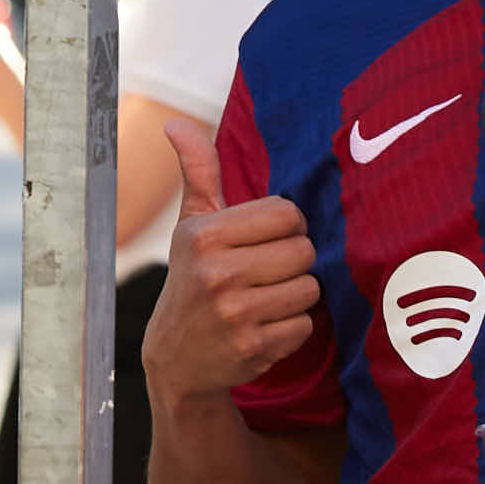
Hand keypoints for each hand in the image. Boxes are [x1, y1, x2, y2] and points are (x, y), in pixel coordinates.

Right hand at [143, 192, 321, 404]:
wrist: (176, 360)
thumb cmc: (192, 280)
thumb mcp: (191, 226)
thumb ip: (199, 174)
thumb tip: (175, 123)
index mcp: (204, 234)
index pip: (286, 213)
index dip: (287, 226)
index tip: (268, 240)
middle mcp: (217, 271)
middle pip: (303, 251)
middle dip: (293, 263)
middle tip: (266, 275)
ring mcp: (235, 312)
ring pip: (309, 287)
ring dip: (296, 296)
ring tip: (265, 301)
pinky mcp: (253, 346)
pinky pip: (304, 325)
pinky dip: (292, 329)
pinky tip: (264, 328)